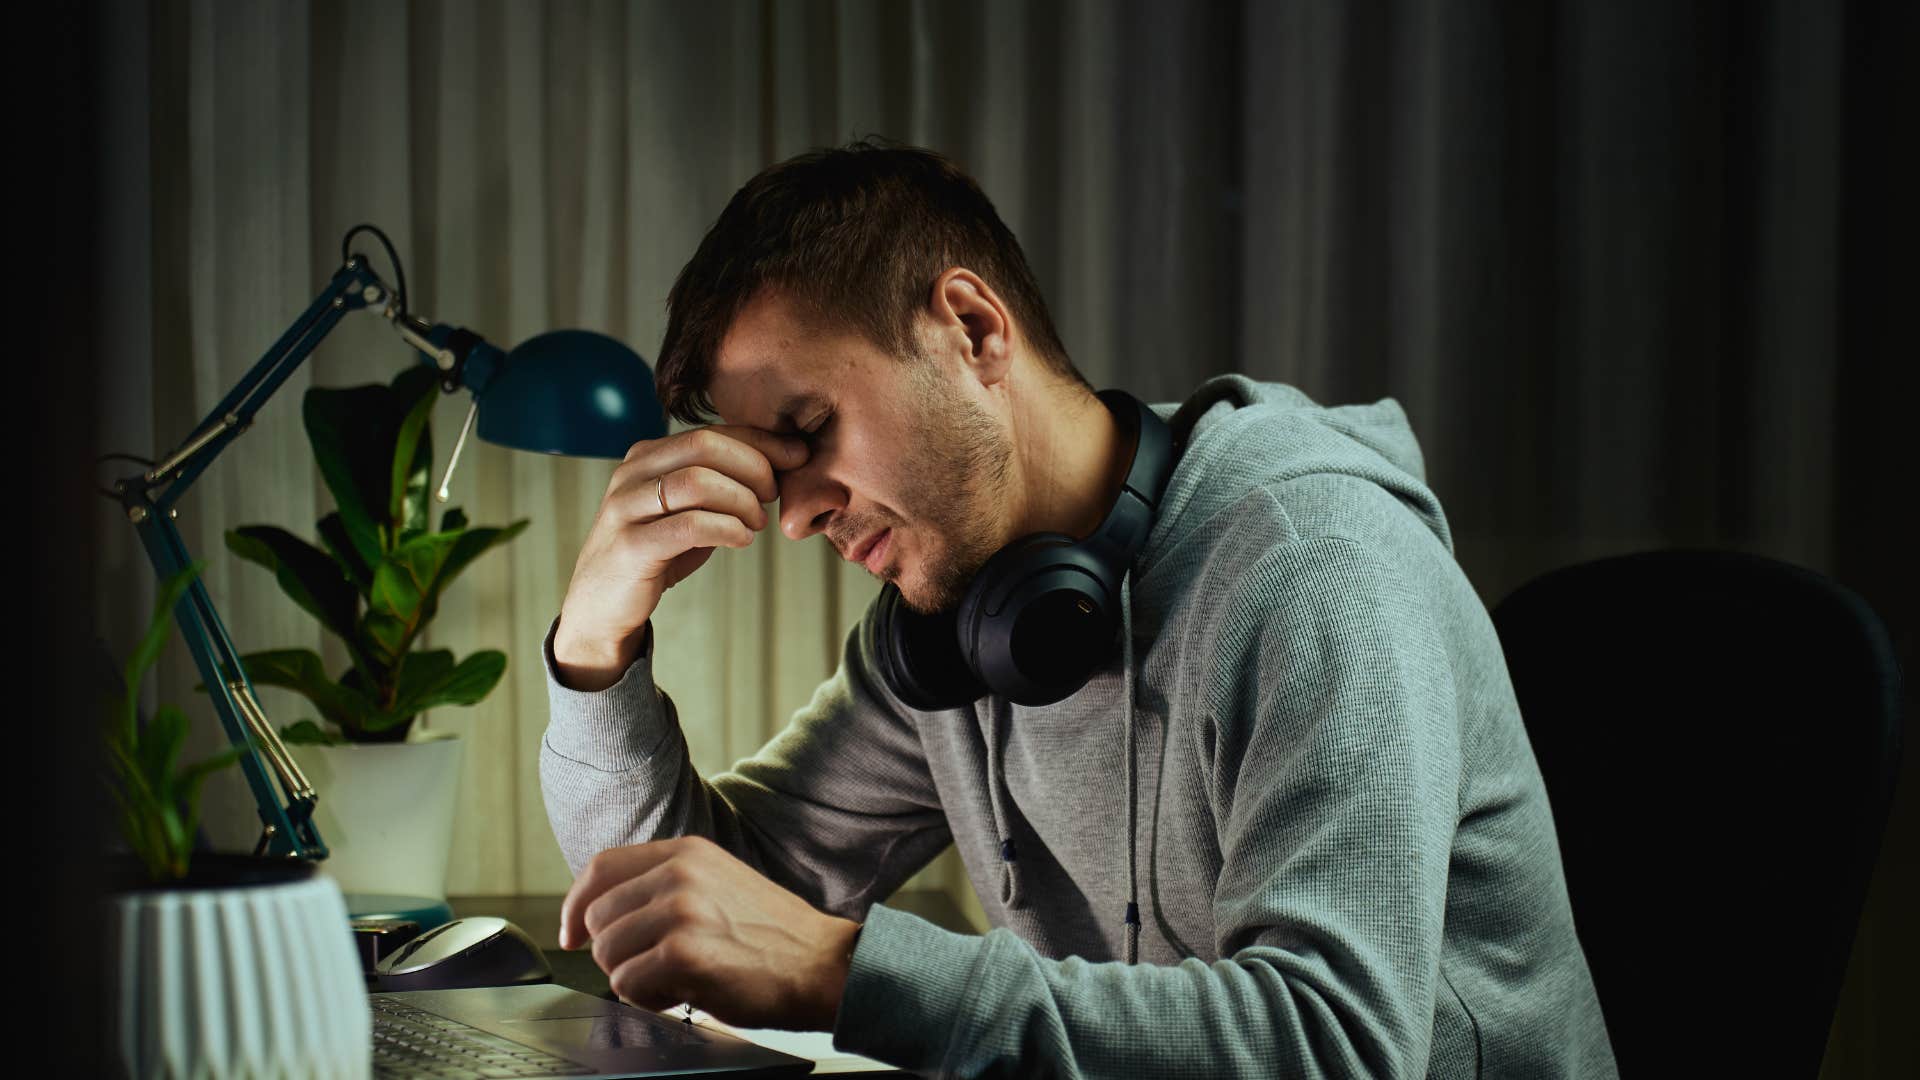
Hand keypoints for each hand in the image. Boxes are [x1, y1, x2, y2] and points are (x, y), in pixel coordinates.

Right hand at [554, 425, 809, 688]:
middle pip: (704, 445)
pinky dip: (726, 529)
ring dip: (741, 500)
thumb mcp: (689, 511)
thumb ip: (721, 485)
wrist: (603, 607)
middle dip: (752, 466)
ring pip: (696, 482)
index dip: (760, 440)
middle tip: (773, 494)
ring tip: (756, 522)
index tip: (796, 455)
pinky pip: (689, 525)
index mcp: (647, 456)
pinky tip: (741, 539)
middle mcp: (631, 473)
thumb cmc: (656, 553)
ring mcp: (626, 508)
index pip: (711, 431)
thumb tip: (783, 462)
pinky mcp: (630, 546)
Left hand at [559, 836, 860, 1031]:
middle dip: (615, 953)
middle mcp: (680, 873)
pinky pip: (628, 985)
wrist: (824, 965)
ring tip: (675, 981)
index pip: (601, 868)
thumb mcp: (719, 884)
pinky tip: (683, 994)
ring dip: (633, 979)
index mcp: (687, 851)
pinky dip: (648, 1000)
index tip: (572, 933)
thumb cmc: (774, 937)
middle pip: (598, 916)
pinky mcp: (684, 953)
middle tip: (653, 969)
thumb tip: (607, 912)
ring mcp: (681, 911)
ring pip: (608, 954)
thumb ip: (667, 886)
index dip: (575, 905)